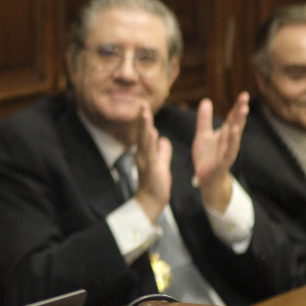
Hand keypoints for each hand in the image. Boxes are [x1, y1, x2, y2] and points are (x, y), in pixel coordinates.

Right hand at [132, 104, 172, 222]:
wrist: (151, 201)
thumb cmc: (155, 183)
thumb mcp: (161, 163)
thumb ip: (163, 150)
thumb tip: (163, 139)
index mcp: (146, 152)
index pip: (145, 133)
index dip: (145, 120)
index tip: (144, 106)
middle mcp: (143, 154)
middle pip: (142, 133)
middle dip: (143, 119)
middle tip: (142, 104)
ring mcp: (146, 161)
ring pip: (144, 140)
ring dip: (145, 126)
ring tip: (145, 113)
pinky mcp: (151, 168)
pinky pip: (151, 152)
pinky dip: (151, 142)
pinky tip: (152, 133)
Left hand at [193, 92, 248, 213]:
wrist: (205, 178)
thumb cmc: (207, 156)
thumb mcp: (203, 134)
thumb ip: (204, 119)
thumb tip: (206, 101)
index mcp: (226, 134)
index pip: (233, 117)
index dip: (238, 106)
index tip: (244, 94)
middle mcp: (230, 141)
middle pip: (236, 123)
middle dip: (240, 111)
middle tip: (245, 98)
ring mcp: (228, 151)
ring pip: (235, 135)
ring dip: (239, 123)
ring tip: (242, 110)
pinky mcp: (223, 161)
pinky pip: (229, 150)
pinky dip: (232, 141)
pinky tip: (235, 131)